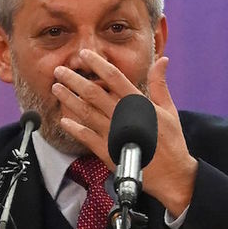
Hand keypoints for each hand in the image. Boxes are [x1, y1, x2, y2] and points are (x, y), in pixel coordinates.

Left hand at [52, 49, 196, 216]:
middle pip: (93, 93)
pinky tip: (63, 119)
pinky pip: (86, 137)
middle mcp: (123, 116)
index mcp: (138, 104)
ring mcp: (113, 133)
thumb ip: (159, 84)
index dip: (97, 64)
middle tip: (59, 70)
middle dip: (74, 80)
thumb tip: (162, 61)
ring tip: (56, 88)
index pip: (114, 78)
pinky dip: (73, 128)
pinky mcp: (107, 151)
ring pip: (86, 112)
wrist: (170, 174)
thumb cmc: (171, 141)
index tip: (84, 54)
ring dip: (69, 99)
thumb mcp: (169, 109)